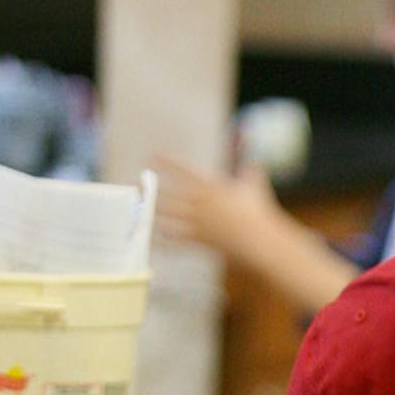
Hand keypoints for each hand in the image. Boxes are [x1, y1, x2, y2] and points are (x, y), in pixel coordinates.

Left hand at [152, 157, 283, 262]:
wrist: (257, 238)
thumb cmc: (257, 211)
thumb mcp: (253, 187)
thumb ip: (250, 173)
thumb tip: (256, 163)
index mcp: (210, 187)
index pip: (184, 170)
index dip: (167, 162)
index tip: (153, 155)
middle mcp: (199, 203)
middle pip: (169, 194)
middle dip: (151, 188)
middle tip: (137, 184)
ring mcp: (197, 222)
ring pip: (168, 216)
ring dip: (152, 211)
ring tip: (139, 207)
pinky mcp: (198, 239)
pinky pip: (176, 239)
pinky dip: (164, 239)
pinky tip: (153, 237)